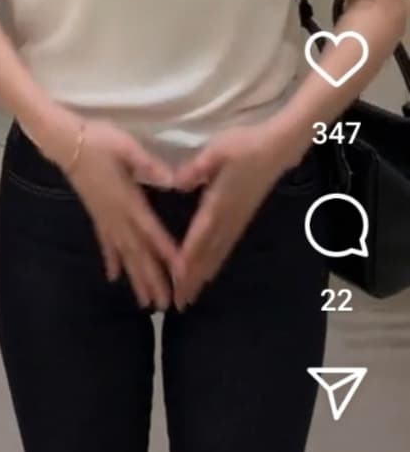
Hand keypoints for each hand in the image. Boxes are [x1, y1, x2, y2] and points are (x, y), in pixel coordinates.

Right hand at [36, 108, 178, 309]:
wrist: (65, 141)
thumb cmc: (98, 140)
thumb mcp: (126, 147)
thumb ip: (148, 165)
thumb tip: (172, 179)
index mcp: (128, 200)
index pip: (151, 232)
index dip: (167, 253)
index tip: (181, 275)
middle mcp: (117, 216)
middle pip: (138, 252)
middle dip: (152, 279)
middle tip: (165, 306)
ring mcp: (105, 218)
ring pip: (123, 254)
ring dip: (135, 278)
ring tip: (146, 304)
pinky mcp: (96, 214)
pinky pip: (105, 243)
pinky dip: (111, 261)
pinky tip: (113, 277)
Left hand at [169, 122, 299, 308]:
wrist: (276, 149)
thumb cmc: (244, 146)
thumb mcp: (216, 151)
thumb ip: (196, 169)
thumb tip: (175, 183)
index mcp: (219, 204)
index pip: (200, 238)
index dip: (188, 259)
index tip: (177, 281)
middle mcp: (228, 219)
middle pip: (208, 255)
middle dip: (192, 279)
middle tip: (178, 304)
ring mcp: (237, 221)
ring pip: (217, 255)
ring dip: (203, 276)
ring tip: (190, 297)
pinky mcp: (242, 219)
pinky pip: (225, 248)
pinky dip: (214, 264)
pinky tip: (210, 272)